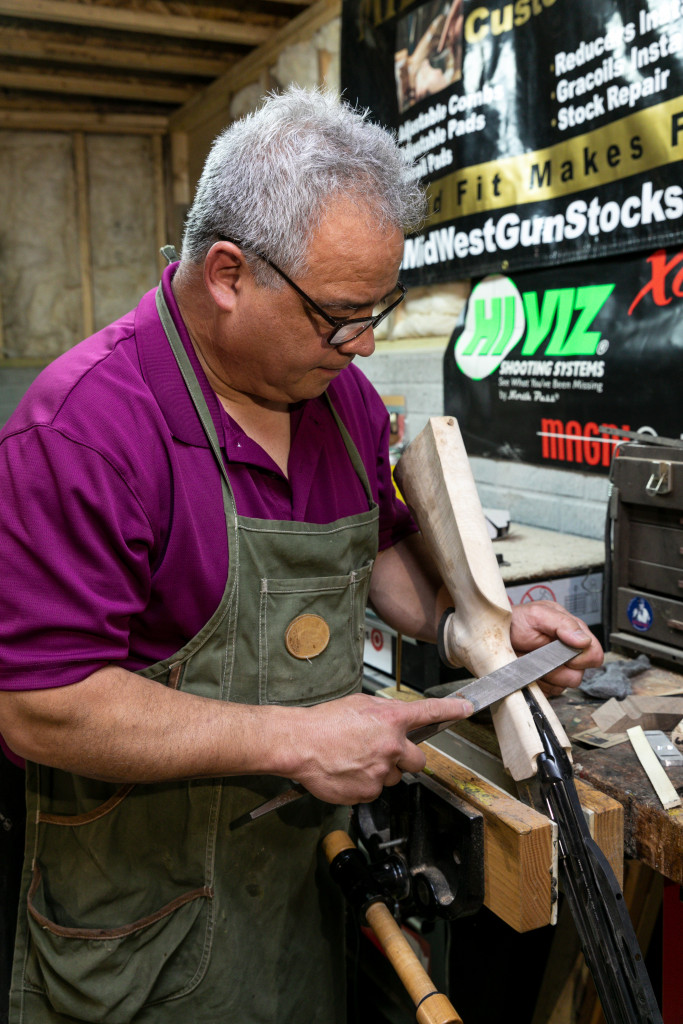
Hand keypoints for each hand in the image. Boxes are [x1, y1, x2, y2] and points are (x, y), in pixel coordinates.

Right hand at [287, 692, 472, 805]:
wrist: (299, 743)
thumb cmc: (323, 722)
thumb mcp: (358, 704)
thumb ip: (383, 713)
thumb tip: (394, 721)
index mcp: (391, 720)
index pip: (430, 712)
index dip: (452, 710)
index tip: (466, 709)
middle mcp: (391, 746)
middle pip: (418, 760)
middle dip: (406, 758)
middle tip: (385, 753)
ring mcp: (381, 772)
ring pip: (393, 777)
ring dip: (381, 771)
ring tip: (355, 760)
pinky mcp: (368, 792)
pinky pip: (374, 791)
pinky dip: (364, 784)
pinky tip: (347, 772)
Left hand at [509, 600, 602, 695]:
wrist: (493, 636)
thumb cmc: (514, 621)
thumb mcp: (538, 614)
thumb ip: (563, 623)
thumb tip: (584, 640)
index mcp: (573, 632)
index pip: (594, 654)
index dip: (580, 656)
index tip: (563, 649)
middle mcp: (568, 651)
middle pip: (579, 674)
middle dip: (558, 666)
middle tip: (540, 654)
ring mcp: (558, 669)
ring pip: (564, 685)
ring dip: (546, 674)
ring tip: (531, 659)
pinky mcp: (548, 683)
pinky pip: (550, 692)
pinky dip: (537, 682)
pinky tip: (528, 669)